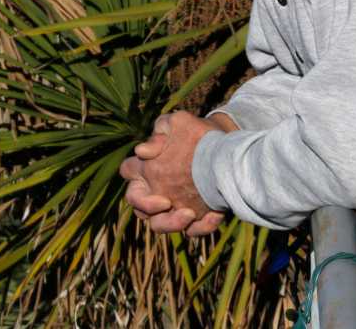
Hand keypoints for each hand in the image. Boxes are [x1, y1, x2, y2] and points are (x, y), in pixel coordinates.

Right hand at [118, 111, 233, 236]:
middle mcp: (156, 191)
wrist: (228, 151)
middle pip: (138, 207)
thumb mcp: (181, 124)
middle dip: (148, 207)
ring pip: (158, 225)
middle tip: (167, 201)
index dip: (133, 175)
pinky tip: (215, 214)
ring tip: (190, 214)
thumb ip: (160, 130)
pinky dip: (202, 227)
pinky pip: (193, 231)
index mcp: (147, 168)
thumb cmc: (200, 136)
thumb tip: (142, 150)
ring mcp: (174, 206)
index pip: (128, 172)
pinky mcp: (196, 219)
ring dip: (171, 224)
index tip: (152, 173)